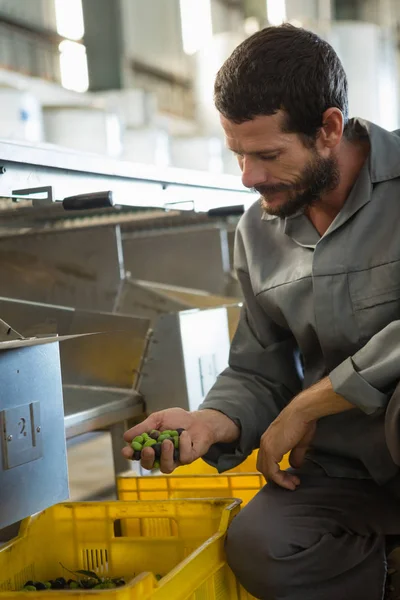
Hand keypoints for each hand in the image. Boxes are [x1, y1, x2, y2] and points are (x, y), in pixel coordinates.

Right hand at [122, 407, 238, 473]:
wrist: (199, 419)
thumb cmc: (178, 419)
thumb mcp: (158, 419)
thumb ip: (144, 428)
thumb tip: (126, 437)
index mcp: (151, 446)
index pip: (137, 454)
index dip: (131, 455)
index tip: (127, 451)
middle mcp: (161, 456)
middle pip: (149, 466)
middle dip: (147, 459)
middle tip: (148, 449)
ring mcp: (175, 459)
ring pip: (166, 467)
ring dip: (165, 455)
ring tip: (167, 441)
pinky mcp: (188, 459)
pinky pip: (184, 458)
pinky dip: (183, 445)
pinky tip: (184, 434)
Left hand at [257, 405, 315, 489]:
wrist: (302, 412)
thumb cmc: (302, 422)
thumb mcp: (299, 443)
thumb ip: (295, 455)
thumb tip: (295, 466)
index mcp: (269, 439)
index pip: (266, 460)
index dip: (277, 472)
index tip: (291, 478)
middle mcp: (264, 443)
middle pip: (264, 467)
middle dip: (277, 478)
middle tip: (291, 483)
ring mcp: (266, 447)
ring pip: (266, 471)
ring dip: (280, 481)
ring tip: (292, 484)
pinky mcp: (271, 451)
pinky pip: (272, 471)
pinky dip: (280, 480)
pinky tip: (290, 483)